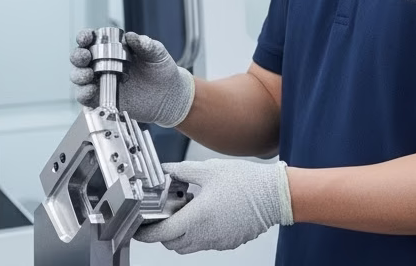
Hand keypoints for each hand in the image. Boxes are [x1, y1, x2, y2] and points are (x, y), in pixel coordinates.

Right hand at [69, 30, 194, 126]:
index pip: (91, 40)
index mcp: (112, 49)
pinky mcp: (103, 99)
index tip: (86, 38)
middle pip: (79, 58)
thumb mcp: (156, 53)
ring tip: (88, 75)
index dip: (84, 37)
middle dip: (78, 56)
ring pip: (79, 77)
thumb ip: (145, 44)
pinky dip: (83, 93)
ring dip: (78, 75)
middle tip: (85, 57)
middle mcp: (103, 64)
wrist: (170, 95)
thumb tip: (131, 37)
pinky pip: (86, 97)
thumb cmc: (161, 71)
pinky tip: (91, 90)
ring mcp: (101, 82)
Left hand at [135, 159, 292, 253]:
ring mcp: (218, 242)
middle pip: (172, 243)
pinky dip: (198, 234)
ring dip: (180, 234)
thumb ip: (182, 171)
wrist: (275, 195)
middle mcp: (205, 235)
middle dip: (163, 232)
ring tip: (186, 211)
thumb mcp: (208, 170)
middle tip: (164, 213)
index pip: (163, 233)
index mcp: (197, 218)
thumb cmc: (246, 183)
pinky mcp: (228, 243)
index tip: (140, 227)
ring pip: (188, 246)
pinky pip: (205, 244)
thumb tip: (167, 170)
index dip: (147, 232)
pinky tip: (204, 214)